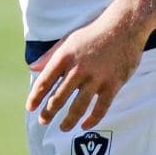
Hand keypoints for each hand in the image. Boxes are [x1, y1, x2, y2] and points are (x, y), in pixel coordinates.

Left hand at [25, 11, 146, 130]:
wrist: (124, 26)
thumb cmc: (93, 33)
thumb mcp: (68, 40)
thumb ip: (50, 56)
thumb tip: (31, 67)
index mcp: (64, 56)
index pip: (45, 81)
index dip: (36, 96)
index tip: (30, 108)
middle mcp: (78, 68)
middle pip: (59, 97)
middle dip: (49, 112)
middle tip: (44, 121)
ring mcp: (96, 77)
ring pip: (78, 106)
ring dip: (68, 120)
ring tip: (63, 128)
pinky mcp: (113, 84)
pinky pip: (100, 108)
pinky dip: (92, 120)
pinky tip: (84, 126)